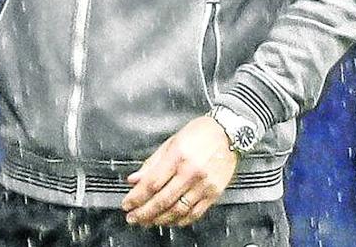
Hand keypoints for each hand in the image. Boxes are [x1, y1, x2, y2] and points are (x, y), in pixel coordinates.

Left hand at [121, 116, 237, 227]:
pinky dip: (181, 220)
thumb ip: (151, 164)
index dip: (136, 197)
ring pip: (178, 210)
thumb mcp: (170, 143)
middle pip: (163, 200)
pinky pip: (196, 213)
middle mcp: (191, 173)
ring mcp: (204, 185)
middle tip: (133, 218)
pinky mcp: (214, 193)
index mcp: (177, 157)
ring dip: (160, 219)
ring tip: (147, 221)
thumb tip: (134, 179)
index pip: (152, 183)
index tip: (127, 204)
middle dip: (144, 212)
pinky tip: (170, 221)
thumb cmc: (199, 134)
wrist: (228, 134)